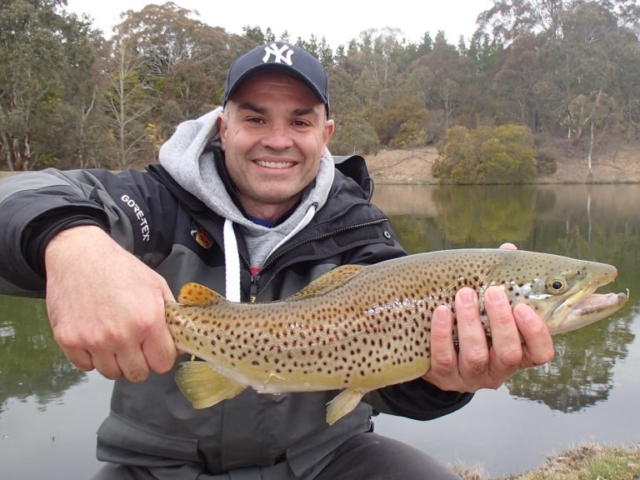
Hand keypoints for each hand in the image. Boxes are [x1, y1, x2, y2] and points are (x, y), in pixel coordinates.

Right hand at [45, 226, 177, 381]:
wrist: (80, 255)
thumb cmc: (121, 269)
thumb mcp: (156, 286)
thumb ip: (171, 316)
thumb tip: (181, 343)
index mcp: (148, 322)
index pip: (162, 364)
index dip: (162, 357)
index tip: (156, 349)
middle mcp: (121, 336)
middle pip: (137, 374)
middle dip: (140, 362)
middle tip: (135, 345)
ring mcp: (92, 340)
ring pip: (111, 373)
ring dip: (115, 361)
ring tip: (114, 339)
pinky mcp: (68, 340)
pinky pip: (85, 367)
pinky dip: (91, 357)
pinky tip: (94, 337)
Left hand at [422, 243, 554, 391]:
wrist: (431, 346)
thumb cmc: (470, 319)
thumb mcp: (487, 304)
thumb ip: (501, 279)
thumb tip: (508, 249)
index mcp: (518, 352)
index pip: (541, 353)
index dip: (536, 333)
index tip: (523, 307)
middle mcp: (498, 370)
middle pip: (509, 354)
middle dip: (501, 322)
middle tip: (493, 292)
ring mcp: (470, 376)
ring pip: (476, 356)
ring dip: (470, 323)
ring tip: (464, 294)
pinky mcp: (443, 377)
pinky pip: (444, 358)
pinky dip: (442, 333)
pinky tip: (440, 311)